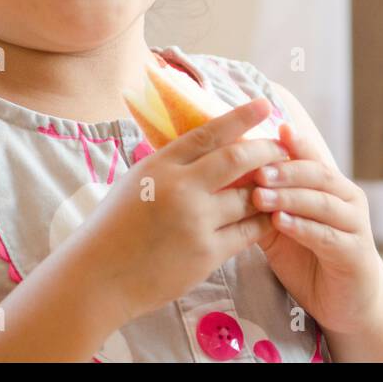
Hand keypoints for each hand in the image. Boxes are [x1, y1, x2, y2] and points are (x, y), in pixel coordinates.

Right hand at [70, 98, 290, 326]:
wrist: (99, 276)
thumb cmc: (115, 226)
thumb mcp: (137, 181)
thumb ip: (172, 165)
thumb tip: (207, 144)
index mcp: (160, 165)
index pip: (209, 133)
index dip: (240, 117)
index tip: (264, 105)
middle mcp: (181, 189)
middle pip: (238, 160)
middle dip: (267, 150)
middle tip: (283, 146)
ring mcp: (196, 222)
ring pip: (248, 197)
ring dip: (268, 189)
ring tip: (281, 182)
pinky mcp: (207, 254)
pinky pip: (248, 232)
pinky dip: (262, 221)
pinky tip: (271, 216)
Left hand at [249, 119, 382, 335]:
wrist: (344, 301)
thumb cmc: (307, 257)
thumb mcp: (279, 224)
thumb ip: (262, 199)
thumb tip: (224, 174)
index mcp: (330, 184)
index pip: (309, 156)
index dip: (289, 143)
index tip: (262, 133)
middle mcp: (347, 198)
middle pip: (317, 174)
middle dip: (285, 170)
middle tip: (255, 170)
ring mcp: (355, 224)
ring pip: (322, 202)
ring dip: (290, 197)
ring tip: (260, 195)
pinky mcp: (355, 253)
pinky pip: (326, 235)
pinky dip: (302, 227)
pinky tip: (279, 223)